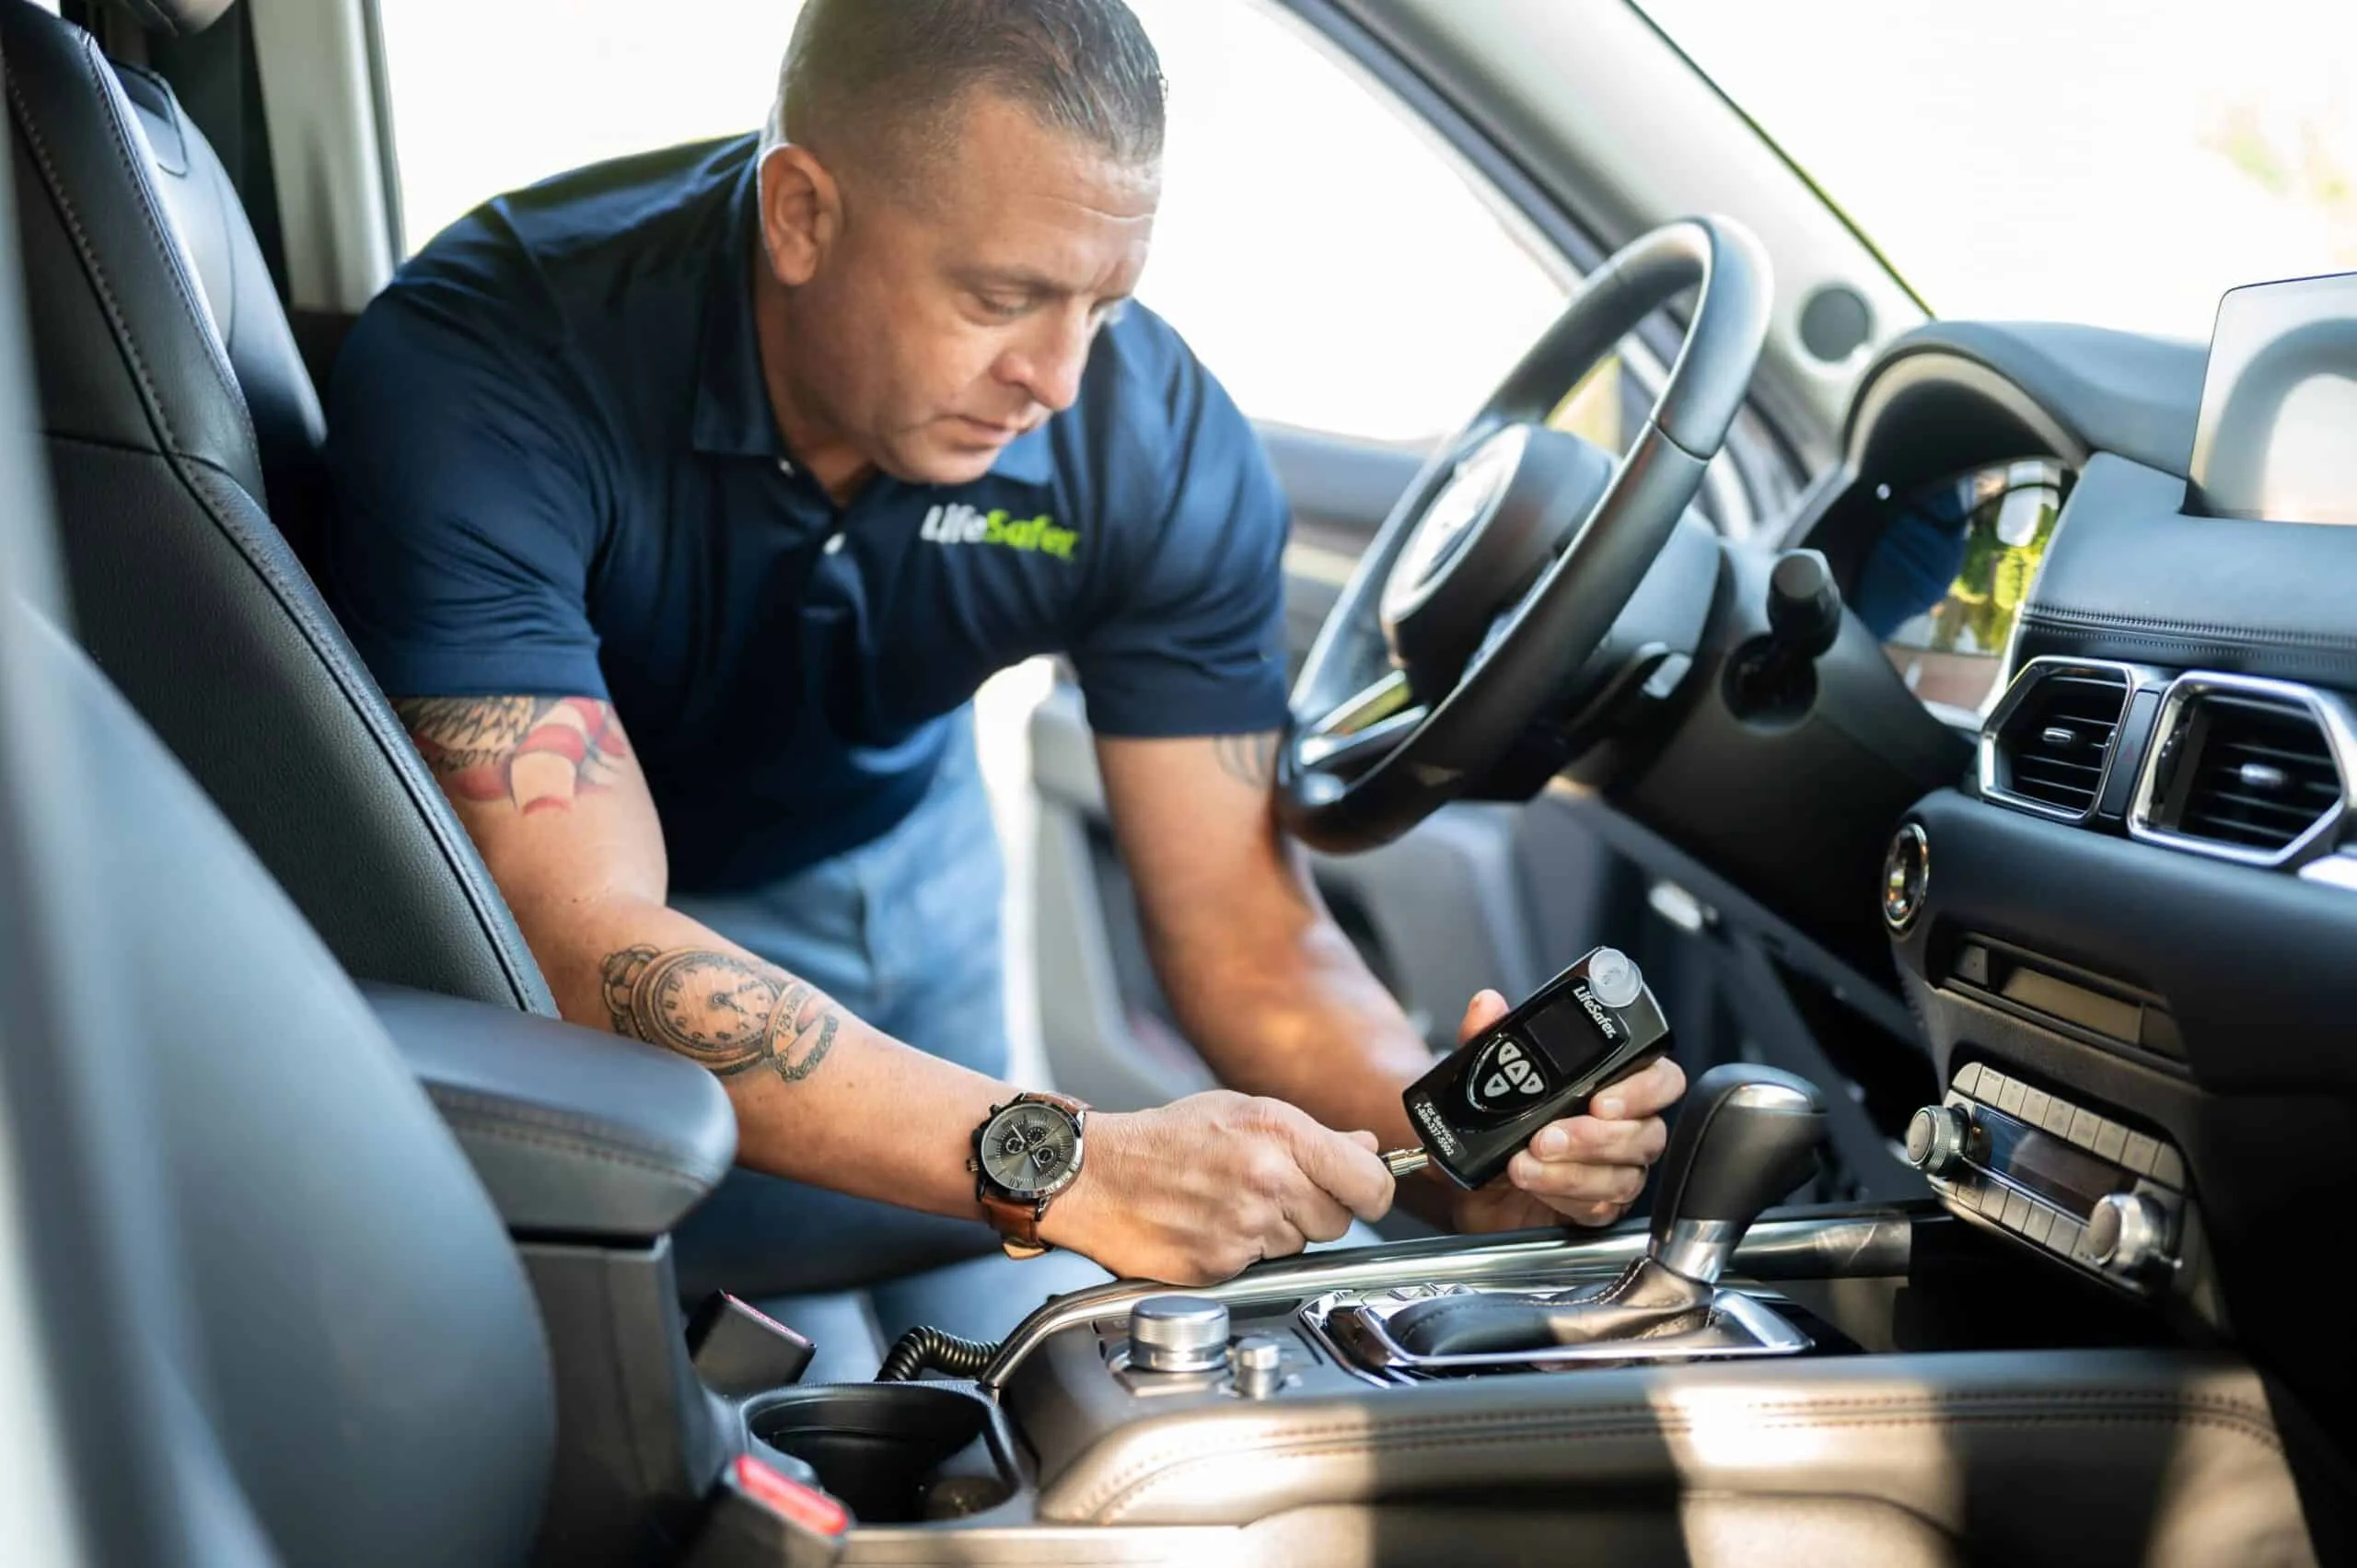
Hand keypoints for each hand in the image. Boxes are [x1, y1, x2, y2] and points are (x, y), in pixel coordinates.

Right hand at [1041, 1090, 1393, 1283]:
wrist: (1097, 1175)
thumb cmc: (1164, 1140)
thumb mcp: (1242, 1111)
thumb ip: (1312, 1134)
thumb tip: (1366, 1147)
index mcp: (1280, 1133)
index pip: (1370, 1182)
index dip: (1371, 1190)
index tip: (1364, 1191)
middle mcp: (1267, 1180)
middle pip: (1339, 1220)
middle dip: (1316, 1210)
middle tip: (1275, 1191)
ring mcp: (1245, 1227)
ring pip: (1301, 1246)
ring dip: (1279, 1233)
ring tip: (1233, 1204)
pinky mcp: (1222, 1266)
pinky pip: (1262, 1267)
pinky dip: (1245, 1254)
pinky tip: (1214, 1226)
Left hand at [1445, 989, 1686, 1232]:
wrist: (1471, 1178)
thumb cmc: (1497, 1121)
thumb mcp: (1485, 1074)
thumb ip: (1488, 1036)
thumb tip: (1487, 1004)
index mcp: (1615, 1084)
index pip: (1661, 1080)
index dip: (1645, 1089)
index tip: (1604, 1098)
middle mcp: (1625, 1128)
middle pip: (1647, 1133)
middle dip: (1595, 1137)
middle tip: (1549, 1135)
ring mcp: (1615, 1170)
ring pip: (1623, 1175)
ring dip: (1571, 1169)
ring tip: (1525, 1162)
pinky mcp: (1597, 1207)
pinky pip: (1598, 1207)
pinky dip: (1562, 1194)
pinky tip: (1532, 1181)